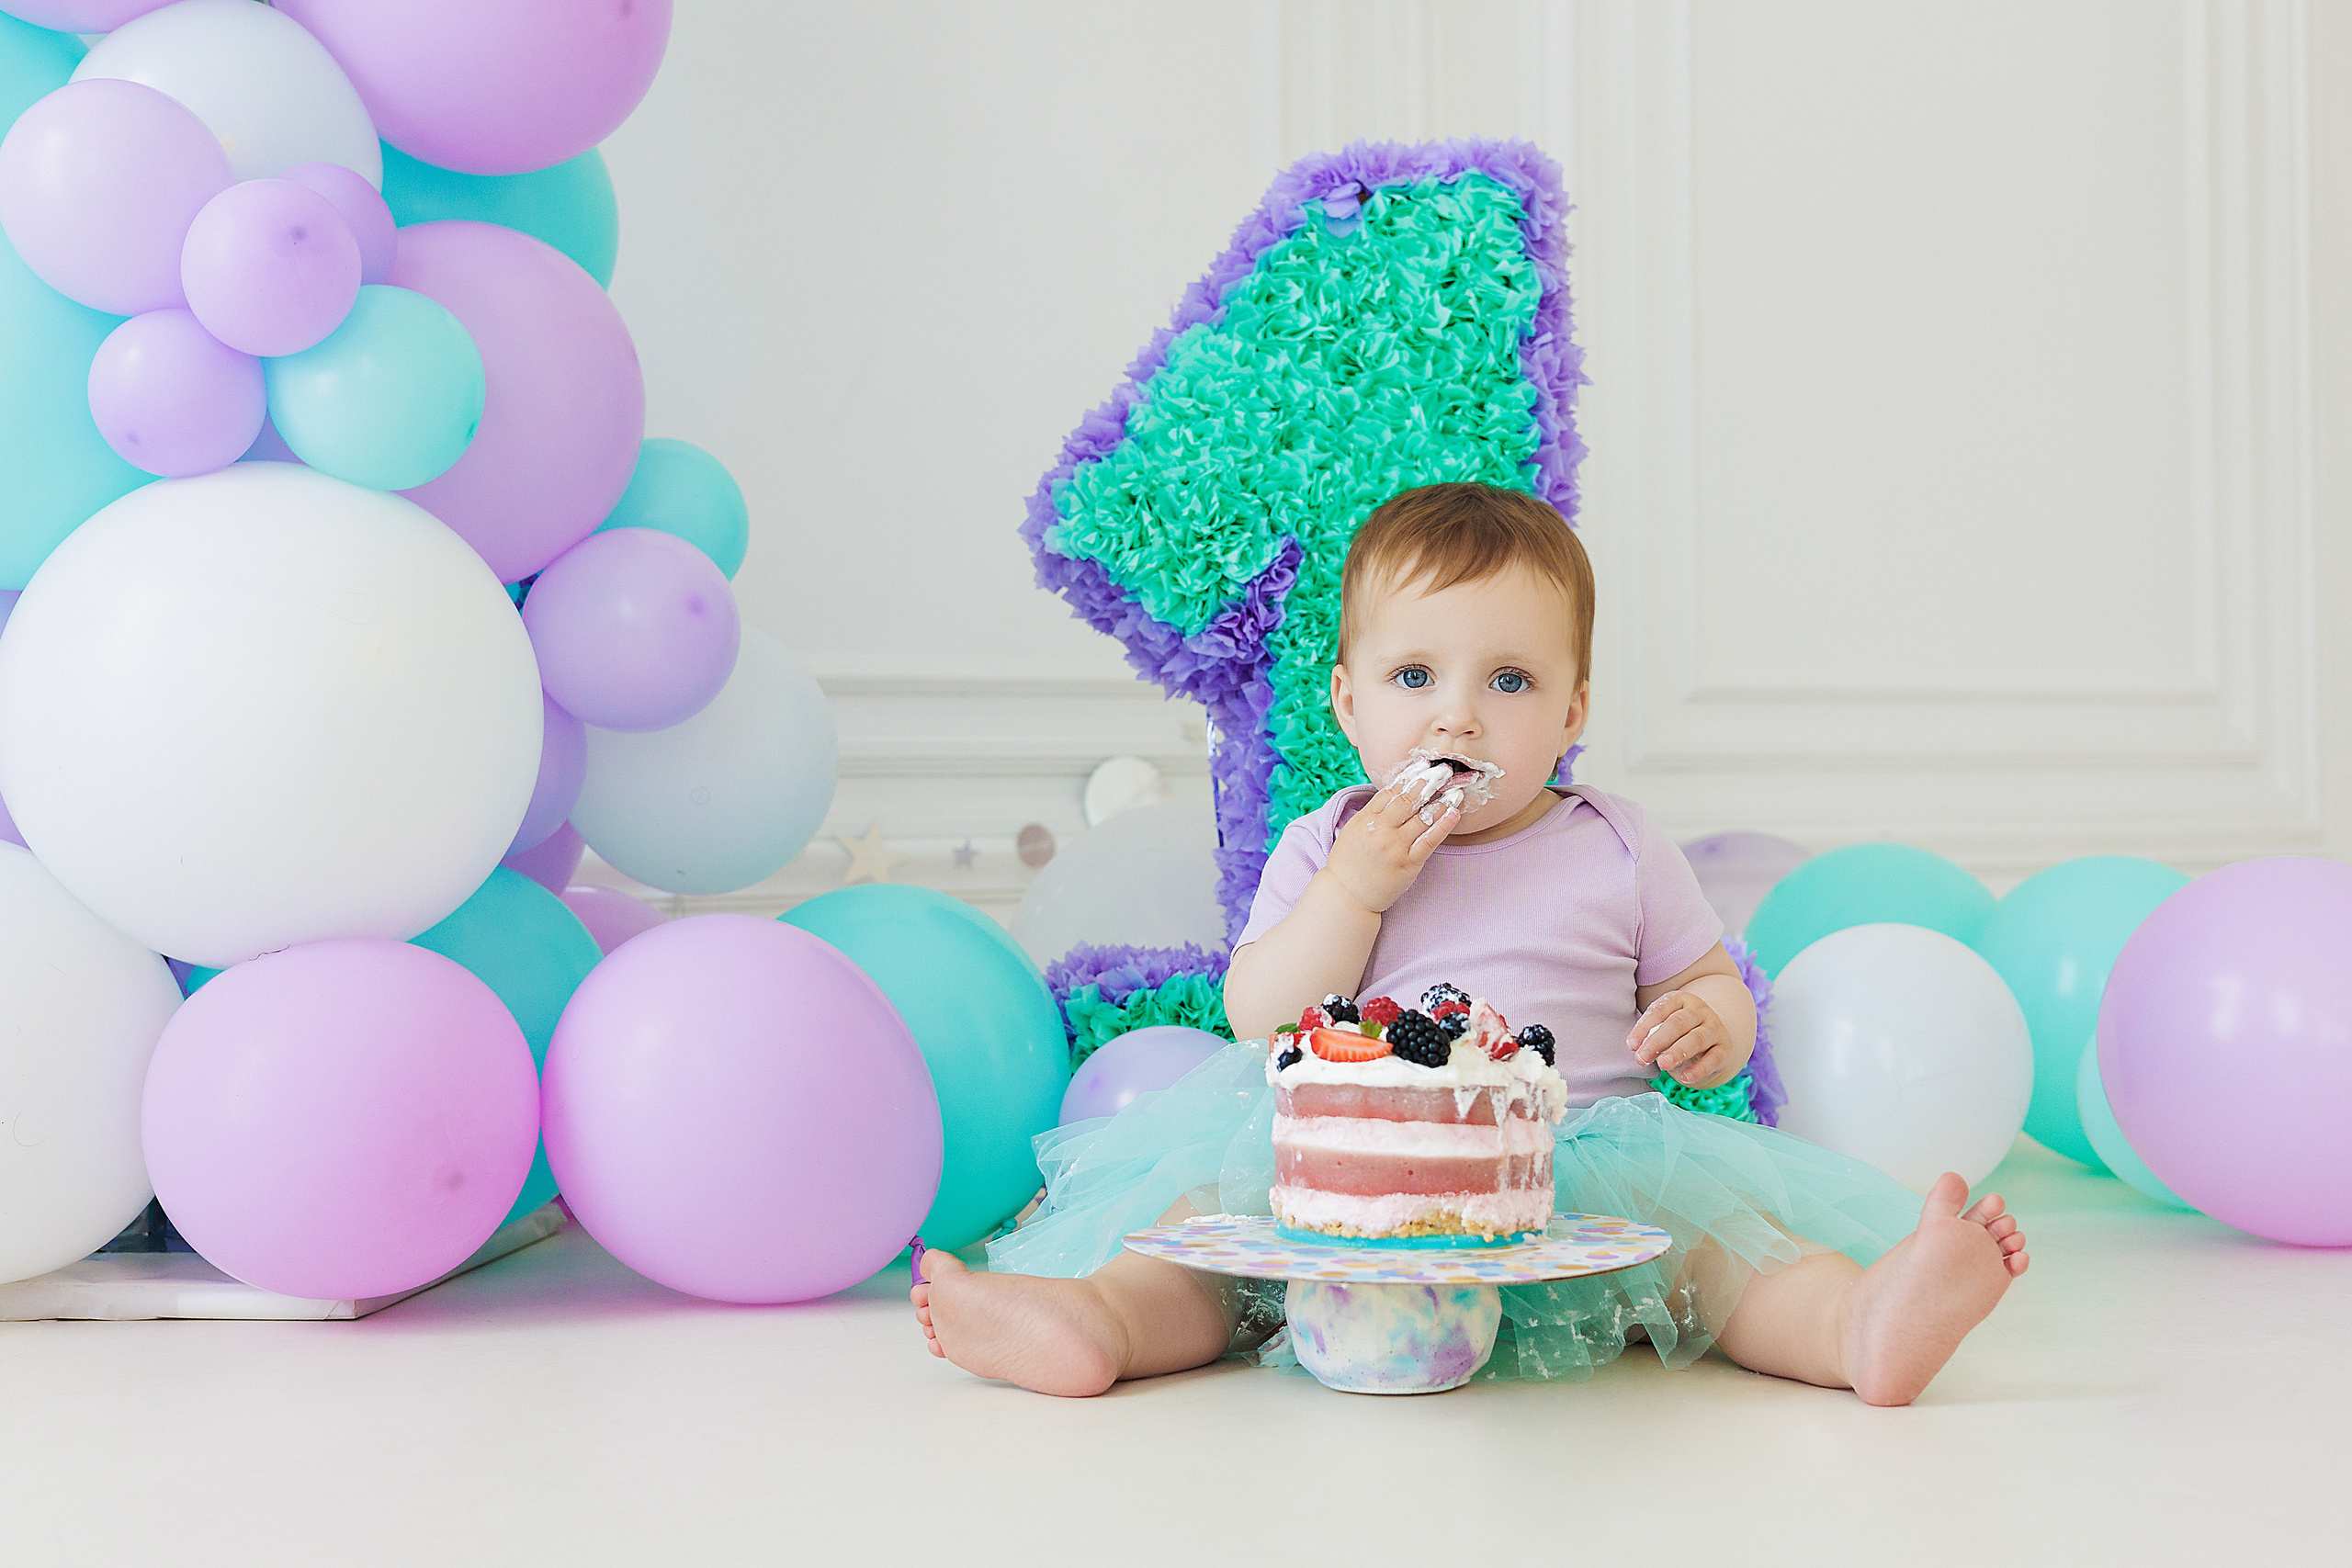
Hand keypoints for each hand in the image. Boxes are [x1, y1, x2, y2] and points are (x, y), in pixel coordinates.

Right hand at [1320, 775, 1459, 913]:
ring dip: (1440, 800)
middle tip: (1442, 770)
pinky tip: (1453, 812)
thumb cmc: (1349, 864)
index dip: (1408, 777)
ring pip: (1421, 817)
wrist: (1346, 895)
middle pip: (1407, 800)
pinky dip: (1444, 824)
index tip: (1422, 766)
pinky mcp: (1408, 863)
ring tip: (1453, 789)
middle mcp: (1380, 830)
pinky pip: (1429, 840)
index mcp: (1364, 820)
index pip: (1389, 792)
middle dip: (1427, 782)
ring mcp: (1395, 847)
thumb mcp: (1352, 832)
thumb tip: (1392, 794)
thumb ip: (1371, 814)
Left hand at [1627, 990, 1733, 1088]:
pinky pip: (1713, 1058)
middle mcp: (1699, 1011)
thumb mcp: (1664, 1027)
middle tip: (1642, 1057)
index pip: (1660, 1010)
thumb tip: (1635, 1048)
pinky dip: (1699, 1069)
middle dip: (1658, 1041)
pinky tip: (1686, 1078)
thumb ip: (1650, 1034)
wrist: (1713, 1038)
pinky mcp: (1724, 1048)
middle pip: (1678, 1023)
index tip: (1631, 1045)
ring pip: (1696, 1038)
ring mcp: (1714, 1028)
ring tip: (1662, 1064)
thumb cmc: (1679, 1032)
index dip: (1644, 1028)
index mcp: (1680, 1000)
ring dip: (1678, 1052)